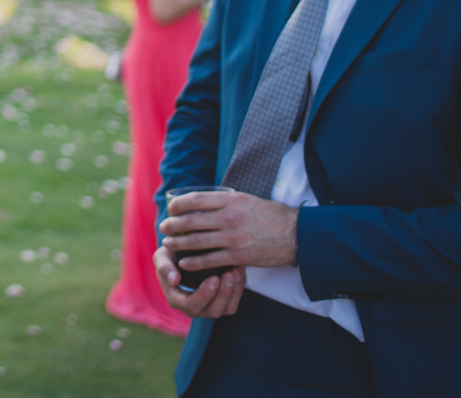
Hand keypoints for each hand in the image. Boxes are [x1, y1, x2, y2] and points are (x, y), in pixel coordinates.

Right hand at [153, 243, 244, 318]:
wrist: (183, 255)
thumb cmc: (171, 256)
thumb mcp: (162, 257)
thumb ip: (165, 267)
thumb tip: (173, 280)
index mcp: (176, 300)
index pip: (192, 305)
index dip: (204, 294)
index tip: (214, 277)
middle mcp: (193, 308)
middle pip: (212, 311)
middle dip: (223, 293)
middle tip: (229, 273)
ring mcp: (208, 308)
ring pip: (226, 309)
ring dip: (233, 291)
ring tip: (235, 270)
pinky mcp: (221, 304)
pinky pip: (233, 303)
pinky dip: (238, 289)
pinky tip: (238, 271)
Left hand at [159, 189, 297, 270]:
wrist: (295, 235)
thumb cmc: (271, 216)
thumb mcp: (247, 200)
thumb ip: (226, 202)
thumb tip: (204, 203)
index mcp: (231, 200)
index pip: (196, 199)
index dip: (179, 204)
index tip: (171, 207)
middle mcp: (229, 217)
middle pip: (191, 221)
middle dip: (173, 225)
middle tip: (164, 227)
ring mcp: (233, 238)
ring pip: (197, 241)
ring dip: (179, 243)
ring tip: (169, 244)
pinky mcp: (238, 256)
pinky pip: (209, 260)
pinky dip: (194, 261)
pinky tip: (184, 261)